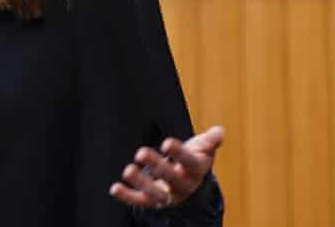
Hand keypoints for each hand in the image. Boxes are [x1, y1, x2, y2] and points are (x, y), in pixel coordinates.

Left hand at [109, 125, 223, 208]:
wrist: (189, 183)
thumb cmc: (194, 160)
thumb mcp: (204, 149)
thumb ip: (210, 141)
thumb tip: (219, 131)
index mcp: (195, 169)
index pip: (189, 162)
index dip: (179, 153)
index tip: (166, 142)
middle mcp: (183, 185)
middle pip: (171, 177)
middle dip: (156, 165)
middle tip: (141, 153)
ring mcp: (168, 195)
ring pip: (155, 193)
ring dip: (141, 182)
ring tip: (128, 170)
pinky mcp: (153, 202)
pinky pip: (140, 201)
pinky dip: (127, 197)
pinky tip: (115, 188)